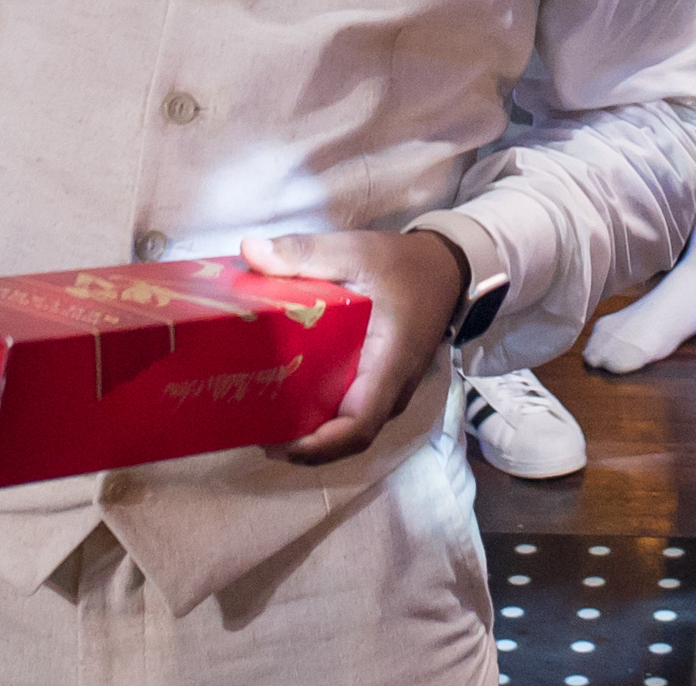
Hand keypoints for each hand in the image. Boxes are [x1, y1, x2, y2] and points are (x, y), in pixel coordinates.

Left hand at [247, 227, 464, 465]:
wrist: (445, 269)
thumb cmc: (402, 265)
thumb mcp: (355, 251)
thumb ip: (305, 252)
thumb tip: (250, 250)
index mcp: (389, 364)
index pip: (359, 425)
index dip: (320, 445)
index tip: (280, 444)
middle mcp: (391, 390)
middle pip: (346, 437)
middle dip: (301, 444)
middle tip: (252, 429)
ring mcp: (387, 392)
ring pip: (346, 429)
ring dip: (308, 433)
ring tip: (260, 420)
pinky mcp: (378, 385)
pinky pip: (349, 412)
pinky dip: (318, 417)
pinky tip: (284, 402)